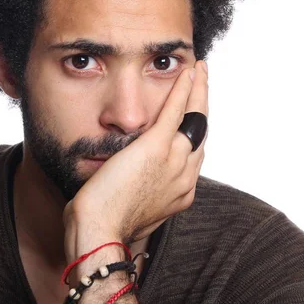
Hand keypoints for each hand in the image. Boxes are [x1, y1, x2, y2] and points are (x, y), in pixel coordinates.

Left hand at [63, 61, 208, 254]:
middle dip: (203, 106)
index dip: (195, 132)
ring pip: (194, 117)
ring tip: (200, 71)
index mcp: (180, 192)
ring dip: (198, 90)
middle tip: (203, 84)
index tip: (193, 118)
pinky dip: (184, 88)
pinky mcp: (156, 147)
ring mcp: (174, 160)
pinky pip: (176, 111)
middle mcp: (185, 176)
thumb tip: (136, 186)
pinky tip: (189, 71)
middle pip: (200, 132)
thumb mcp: (133, 211)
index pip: (193, 154)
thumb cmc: (106, 227)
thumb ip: (143, 195)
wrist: (100, 233)